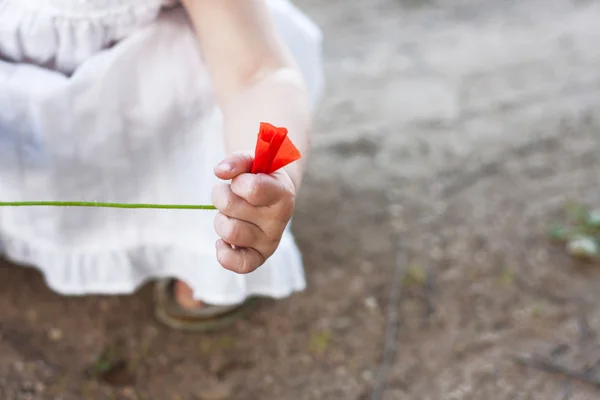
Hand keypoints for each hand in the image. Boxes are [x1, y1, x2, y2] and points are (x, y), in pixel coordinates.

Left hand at [211, 151, 296, 273]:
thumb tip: (220, 172)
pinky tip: (223, 241)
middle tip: (232, 195)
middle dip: (222, 195)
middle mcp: (279, 220)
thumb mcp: (252, 161)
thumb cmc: (260, 176)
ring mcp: (270, 241)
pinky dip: (224, 253)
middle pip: (230, 206)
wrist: (272, 197)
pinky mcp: (260, 257)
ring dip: (220, 219)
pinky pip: (240, 265)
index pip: (253, 188)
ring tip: (230, 215)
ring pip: (229, 231)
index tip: (239, 180)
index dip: (237, 181)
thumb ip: (237, 160)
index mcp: (282, 194)